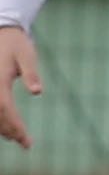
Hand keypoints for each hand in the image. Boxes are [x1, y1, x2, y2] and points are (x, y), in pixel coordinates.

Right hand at [0, 20, 33, 150]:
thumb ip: (31, 73)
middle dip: (9, 129)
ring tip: (16, 138)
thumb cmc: (15, 44)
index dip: (13, 124)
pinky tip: (4, 128)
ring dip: (1, 126)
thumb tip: (37, 91)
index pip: (4, 106)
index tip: (24, 138)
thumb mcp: (27, 55)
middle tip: (24, 143)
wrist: (1, 31)